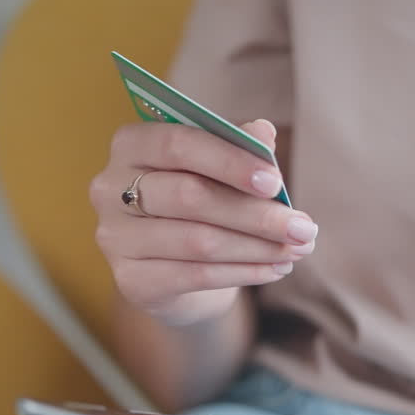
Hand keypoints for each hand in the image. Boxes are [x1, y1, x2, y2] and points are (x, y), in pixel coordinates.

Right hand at [90, 119, 316, 325]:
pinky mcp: (130, 281)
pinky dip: (244, 272)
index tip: (276, 182)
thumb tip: (263, 132)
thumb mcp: (220, 171)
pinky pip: (196, 275)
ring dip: (257, 247)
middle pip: (190, 196)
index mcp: (130, 145)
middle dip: (255, 214)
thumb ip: (238, 147)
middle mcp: (109, 188)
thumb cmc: (200, 204)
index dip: (229, 161)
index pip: (178, 144)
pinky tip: (275, 269)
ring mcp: (114, 238)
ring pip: (197, 241)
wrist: (176, 270)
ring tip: (297, 249)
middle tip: (305, 228)